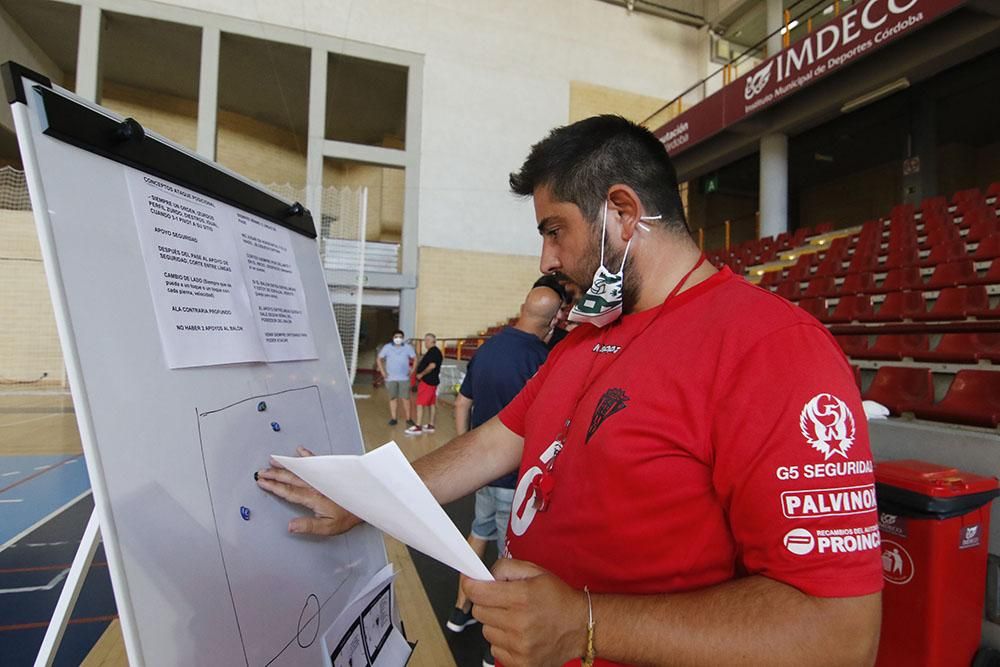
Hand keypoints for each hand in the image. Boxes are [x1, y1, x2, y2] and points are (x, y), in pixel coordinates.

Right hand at [255, 446, 361, 535]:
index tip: (262, 482)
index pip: (288, 492)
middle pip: (291, 478)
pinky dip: (307, 456)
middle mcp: (316, 485)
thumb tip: (290, 526)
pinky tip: (299, 451)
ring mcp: (322, 477)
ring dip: (286, 465)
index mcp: (313, 497)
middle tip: (260, 472)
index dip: (274, 487)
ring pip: (300, 469)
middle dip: (274, 475)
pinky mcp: (329, 473)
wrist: (366, 502)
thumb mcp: (328, 527)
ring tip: (273, 460)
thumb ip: (308, 526)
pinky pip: (316, 461)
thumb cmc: (348, 516)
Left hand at [462, 559, 586, 666]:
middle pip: (478, 612)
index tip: (472, 584)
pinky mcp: (521, 662)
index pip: (477, 592)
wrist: (581, 627)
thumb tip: (484, 575)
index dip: (471, 585)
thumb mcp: (535, 572)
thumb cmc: (558, 599)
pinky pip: (495, 649)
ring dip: (495, 623)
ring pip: (486, 631)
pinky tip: (518, 634)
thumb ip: (506, 567)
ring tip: (515, 619)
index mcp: (522, 597)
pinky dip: (502, 641)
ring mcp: (520, 646)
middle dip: (487, 603)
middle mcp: (519, 623)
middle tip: (503, 601)